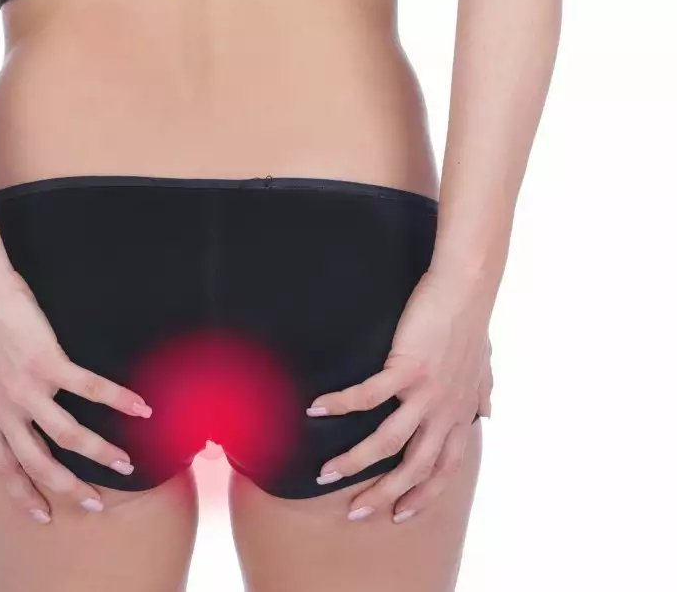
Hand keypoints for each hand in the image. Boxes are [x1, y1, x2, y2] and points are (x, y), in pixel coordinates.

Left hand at [0, 272, 151, 522]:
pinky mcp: (48, 363)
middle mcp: (7, 410)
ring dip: (101, 453)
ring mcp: (28, 389)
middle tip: (95, 505)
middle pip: (39, 463)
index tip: (43, 517)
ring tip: (126, 465)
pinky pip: (90, 389)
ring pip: (68, 435)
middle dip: (69, 489)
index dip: (24, 495)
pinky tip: (143, 408)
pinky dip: (119, 399)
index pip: (5, 468)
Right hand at [308, 270, 493, 522]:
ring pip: (388, 441)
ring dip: (355, 460)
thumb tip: (488, 412)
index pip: (443, 469)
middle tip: (355, 512)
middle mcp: (444, 411)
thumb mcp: (482, 366)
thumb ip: (482, 392)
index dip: (423, 496)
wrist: (467, 288)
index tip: (399, 515)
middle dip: (384, 495)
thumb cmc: (470, 324)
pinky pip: (369, 396)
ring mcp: (427, 392)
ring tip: (324, 472)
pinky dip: (341, 404)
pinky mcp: (408, 367)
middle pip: (415, 468)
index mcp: (459, 414)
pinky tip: (315, 408)